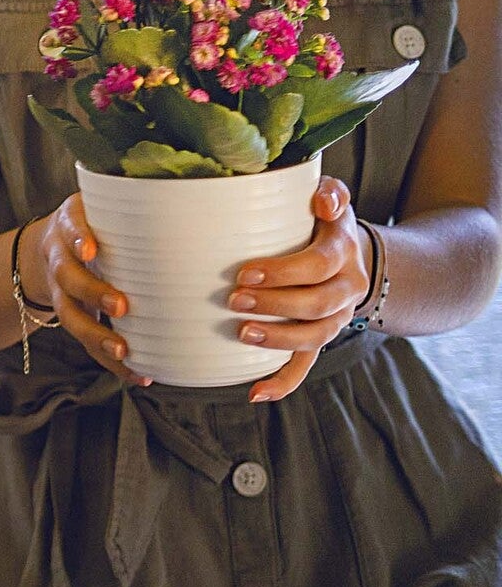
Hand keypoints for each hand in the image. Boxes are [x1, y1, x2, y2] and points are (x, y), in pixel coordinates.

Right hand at [25, 195, 147, 385]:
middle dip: (91, 292)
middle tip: (120, 305)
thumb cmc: (95, 223)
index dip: (78, 240)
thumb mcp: (101, 204)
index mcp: (70, 225)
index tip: (91, 252)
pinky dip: (110, 361)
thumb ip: (135, 204)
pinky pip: (87, 343)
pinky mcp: (74, 316)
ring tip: (123, 351)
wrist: (52, 246)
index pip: (70, 228)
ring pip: (70, 315)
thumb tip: (201, 199)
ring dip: (95, 335)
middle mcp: (60, 258)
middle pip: (67, 277)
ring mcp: (61, 290)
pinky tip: (137, 373)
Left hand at [229, 176, 371, 403]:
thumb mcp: (332, 200)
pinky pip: (306, 365)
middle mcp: (346, 288)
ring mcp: (335, 317)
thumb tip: (323, 201)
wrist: (353, 255)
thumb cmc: (324, 222)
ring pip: (314, 337)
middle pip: (315, 304)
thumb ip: (330, 193)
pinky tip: (255, 393)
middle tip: (233, 299)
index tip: (244, 273)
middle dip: (274, 304)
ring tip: (242, 333)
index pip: (317, 265)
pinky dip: (283, 382)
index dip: (282, 272)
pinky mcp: (320, 337)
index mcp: (343, 252)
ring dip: (278, 340)